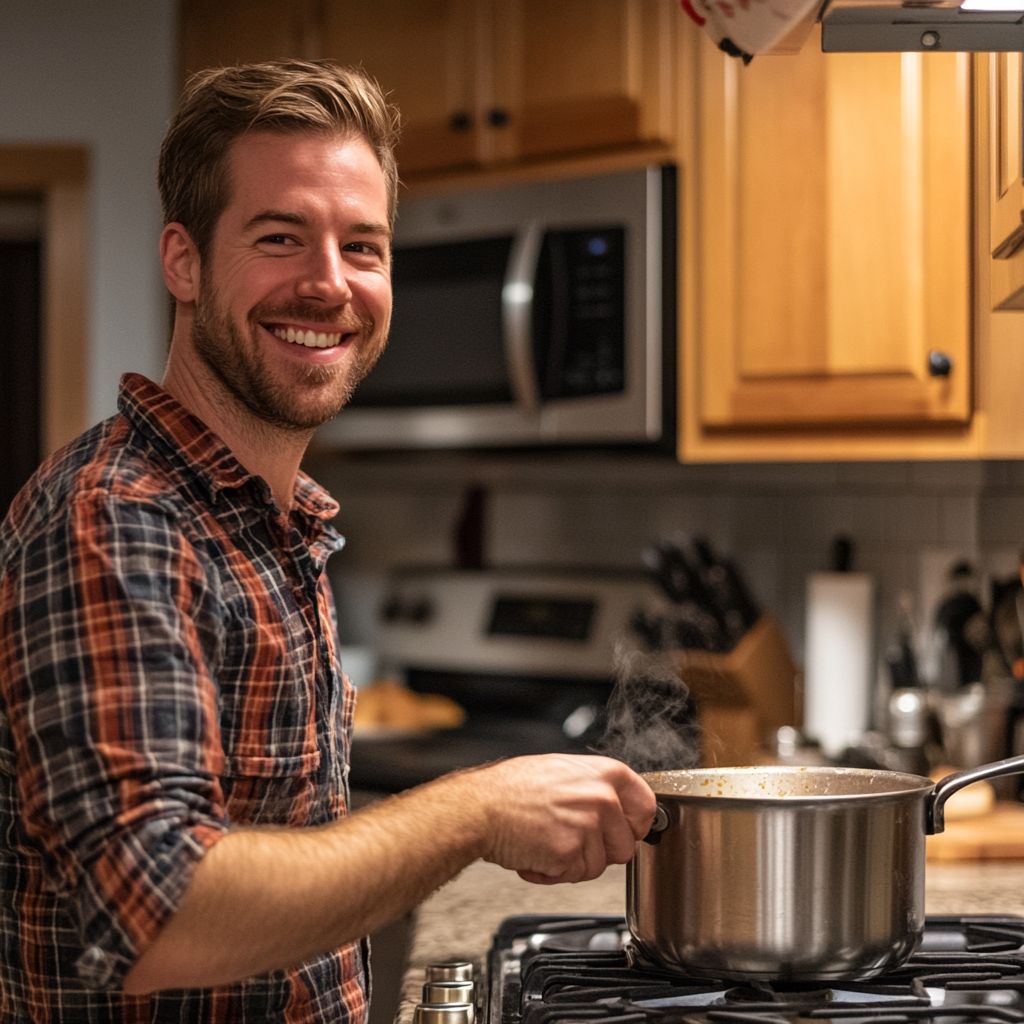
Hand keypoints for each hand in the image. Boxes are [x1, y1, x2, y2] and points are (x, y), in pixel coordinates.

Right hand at [469, 754, 655, 884]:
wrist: (481, 808)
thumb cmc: (512, 788)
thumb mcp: (562, 770)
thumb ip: (594, 786)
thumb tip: (616, 804)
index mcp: (605, 774)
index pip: (646, 806)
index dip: (634, 824)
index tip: (624, 830)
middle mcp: (602, 799)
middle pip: (624, 845)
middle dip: (599, 850)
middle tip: (570, 839)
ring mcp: (588, 827)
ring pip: (598, 865)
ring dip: (573, 863)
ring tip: (546, 841)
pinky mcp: (571, 853)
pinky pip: (574, 876)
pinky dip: (554, 873)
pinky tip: (536, 853)